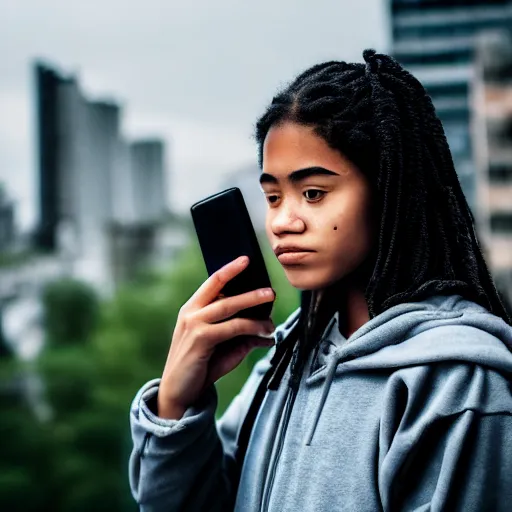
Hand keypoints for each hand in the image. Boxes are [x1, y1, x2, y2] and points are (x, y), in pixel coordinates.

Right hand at [158, 256, 274, 418]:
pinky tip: (265, 333)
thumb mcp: (224, 348)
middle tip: (270, 290)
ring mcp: (193, 325)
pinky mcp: (200, 339)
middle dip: (249, 290)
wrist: (179, 393)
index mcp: (192, 309)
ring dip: (253, 304)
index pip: (212, 282)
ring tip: (271, 308)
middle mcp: (191, 313)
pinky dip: (252, 328)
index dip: (229, 269)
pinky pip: (232, 327)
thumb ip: (243, 336)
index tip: (246, 259)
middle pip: (223, 292)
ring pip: (229, 307)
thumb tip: (267, 332)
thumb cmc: (200, 367)